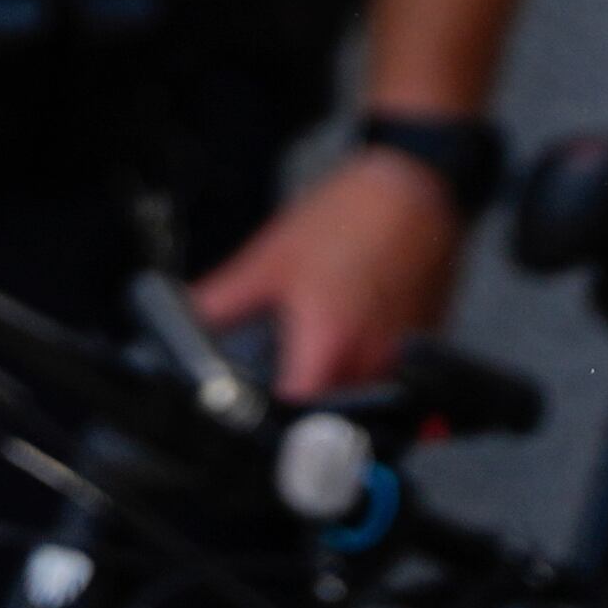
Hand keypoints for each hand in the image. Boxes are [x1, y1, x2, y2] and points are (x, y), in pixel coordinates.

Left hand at [190, 146, 467, 396]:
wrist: (416, 181)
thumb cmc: (350, 213)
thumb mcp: (272, 257)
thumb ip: (224, 300)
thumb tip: (183, 323)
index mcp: (328, 345)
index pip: (296, 419)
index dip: (271, 426)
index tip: (255, 416)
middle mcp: (371, 361)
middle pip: (332, 416)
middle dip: (305, 406)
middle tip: (285, 377)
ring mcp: (404, 356)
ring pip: (364, 398)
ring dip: (339, 387)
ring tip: (321, 348)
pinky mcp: (424, 343)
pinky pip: (392, 374)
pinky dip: (369, 364)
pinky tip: (356, 329)